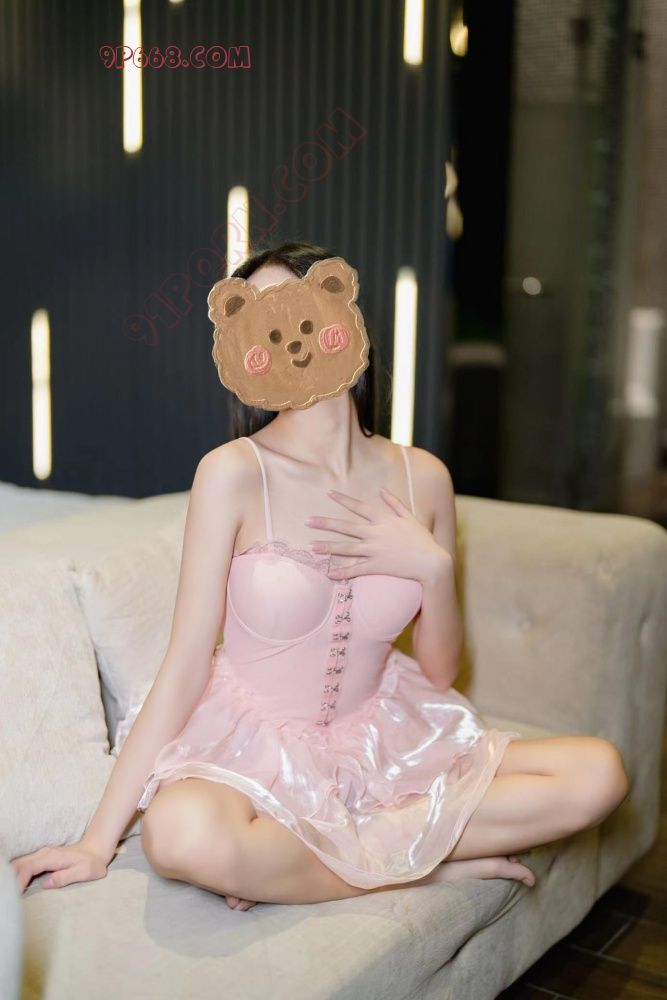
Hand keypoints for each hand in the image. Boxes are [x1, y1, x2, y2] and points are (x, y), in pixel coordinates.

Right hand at [10, 838, 114, 893]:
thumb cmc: (92, 863)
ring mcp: (42, 855)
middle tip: (9, 896)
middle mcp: (44, 854)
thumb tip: (46, 883)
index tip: (14, 895)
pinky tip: (14, 885)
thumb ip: (64, 877)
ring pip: (19, 864)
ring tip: (10, 892)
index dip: (18, 881)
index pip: (28, 868)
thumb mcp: (83, 872)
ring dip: (11, 876)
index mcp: (52, 857)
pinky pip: (24, 865)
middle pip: (18, 864)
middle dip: (10, 878)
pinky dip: (16, 874)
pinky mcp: (42, 858)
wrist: (96, 849)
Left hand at [306, 487, 451, 584]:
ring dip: (328, 547)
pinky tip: (329, 573)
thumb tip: (381, 489)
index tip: (328, 494)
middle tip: (308, 521)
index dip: (343, 500)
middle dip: (326, 524)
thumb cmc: (422, 539)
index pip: (360, 507)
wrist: (432, 562)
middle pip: (346, 527)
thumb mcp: (409, 517)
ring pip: (347, 548)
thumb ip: (394, 503)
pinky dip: (343, 572)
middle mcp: (376, 534)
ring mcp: (376, 551)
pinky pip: (357, 569)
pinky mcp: (378, 566)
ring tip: (312, 547)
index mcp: (384, 520)